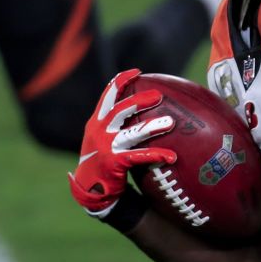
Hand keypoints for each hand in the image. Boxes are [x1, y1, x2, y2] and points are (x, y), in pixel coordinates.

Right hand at [68, 69, 177, 216]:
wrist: (89, 189)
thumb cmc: (101, 160)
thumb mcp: (103, 138)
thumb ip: (115, 124)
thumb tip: (141, 108)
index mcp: (96, 122)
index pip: (107, 97)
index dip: (120, 82)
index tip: (136, 72)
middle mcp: (99, 131)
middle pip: (119, 111)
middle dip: (138, 101)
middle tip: (158, 95)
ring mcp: (105, 147)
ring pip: (130, 134)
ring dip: (151, 127)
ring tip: (170, 123)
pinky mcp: (113, 163)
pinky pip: (138, 157)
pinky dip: (156, 155)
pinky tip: (171, 156)